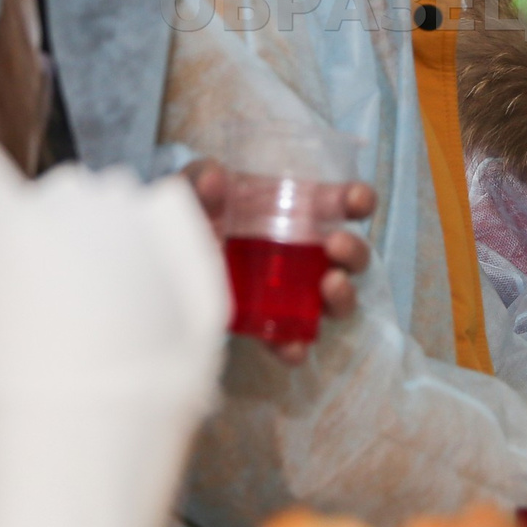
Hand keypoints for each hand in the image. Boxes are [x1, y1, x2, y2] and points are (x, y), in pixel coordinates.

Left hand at [188, 162, 368, 366]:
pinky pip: (293, 340)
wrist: (167, 255)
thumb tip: (216, 179)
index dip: (358, 201)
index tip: (359, 202)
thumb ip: (202, 179)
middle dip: (354, 251)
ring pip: (334, 300)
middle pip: (350, 256)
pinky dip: (296, 346)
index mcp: (297, 210)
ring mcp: (292, 291)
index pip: (342, 204)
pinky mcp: (269, 324)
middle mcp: (305, 252)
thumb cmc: (195, 212)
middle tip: (336, 245)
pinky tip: (292, 347)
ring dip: (342, 296)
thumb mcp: (195, 188)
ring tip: (330, 285)